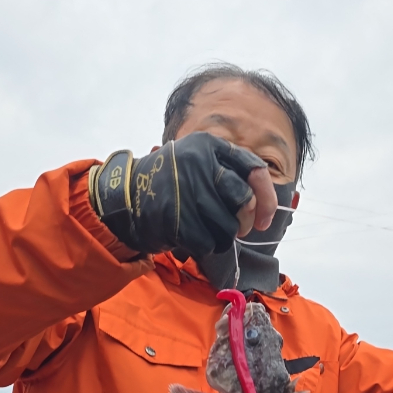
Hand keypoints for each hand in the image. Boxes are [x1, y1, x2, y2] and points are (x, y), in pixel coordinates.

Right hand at [90, 134, 276, 259]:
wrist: (126, 197)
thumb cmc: (171, 184)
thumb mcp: (197, 162)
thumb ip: (228, 172)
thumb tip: (263, 205)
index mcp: (209, 145)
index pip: (254, 170)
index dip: (267, 198)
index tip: (266, 220)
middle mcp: (199, 163)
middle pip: (244, 200)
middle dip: (246, 222)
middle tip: (238, 229)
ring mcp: (187, 190)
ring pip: (229, 227)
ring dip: (222, 237)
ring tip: (206, 231)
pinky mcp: (177, 218)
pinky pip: (208, 243)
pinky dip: (204, 247)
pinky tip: (191, 238)